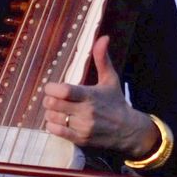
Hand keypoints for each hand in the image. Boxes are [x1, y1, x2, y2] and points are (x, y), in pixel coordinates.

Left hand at [41, 35, 156, 155]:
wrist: (128, 130)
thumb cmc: (115, 102)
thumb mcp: (110, 79)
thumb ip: (102, 59)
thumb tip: (104, 37)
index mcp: (90, 95)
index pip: (64, 91)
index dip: (51, 88)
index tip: (51, 87)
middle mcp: (86, 112)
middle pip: (53, 104)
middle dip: (48, 99)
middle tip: (52, 98)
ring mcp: (82, 127)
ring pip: (52, 117)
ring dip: (50, 112)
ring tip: (57, 109)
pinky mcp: (79, 139)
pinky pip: (56, 131)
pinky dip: (52, 124)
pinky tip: (58, 120)